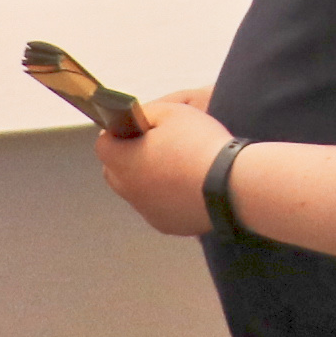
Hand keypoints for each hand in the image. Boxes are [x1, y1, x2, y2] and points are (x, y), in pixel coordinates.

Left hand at [95, 95, 233, 236]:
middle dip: (127, 156)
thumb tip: (136, 119)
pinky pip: (158, 206)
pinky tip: (189, 184)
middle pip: (115, 171)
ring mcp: (148, 211)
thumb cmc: (200, 144)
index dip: (117, 132)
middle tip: (153, 143)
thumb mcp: (172, 111)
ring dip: (147, 177)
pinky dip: (167, 196)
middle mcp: (129, 191)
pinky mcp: (167, 224)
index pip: (103, 145)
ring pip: (137, 191)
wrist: (231, 184)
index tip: (135, 126)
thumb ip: (147, 112)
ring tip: (175, 164)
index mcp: (124, 162)